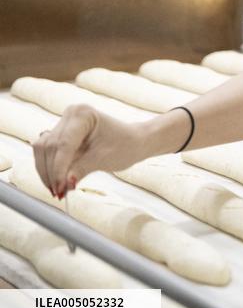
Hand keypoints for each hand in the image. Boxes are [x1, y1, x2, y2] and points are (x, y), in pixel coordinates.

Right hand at [32, 104, 146, 198]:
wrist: (134, 141)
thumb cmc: (125, 146)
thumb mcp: (103, 159)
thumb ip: (80, 170)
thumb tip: (62, 185)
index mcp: (83, 114)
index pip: (63, 145)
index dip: (58, 169)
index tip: (59, 189)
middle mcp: (71, 115)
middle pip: (49, 147)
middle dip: (51, 173)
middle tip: (58, 193)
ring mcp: (64, 123)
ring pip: (43, 150)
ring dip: (47, 172)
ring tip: (58, 191)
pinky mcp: (61, 134)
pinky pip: (46, 152)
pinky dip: (49, 168)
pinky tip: (56, 183)